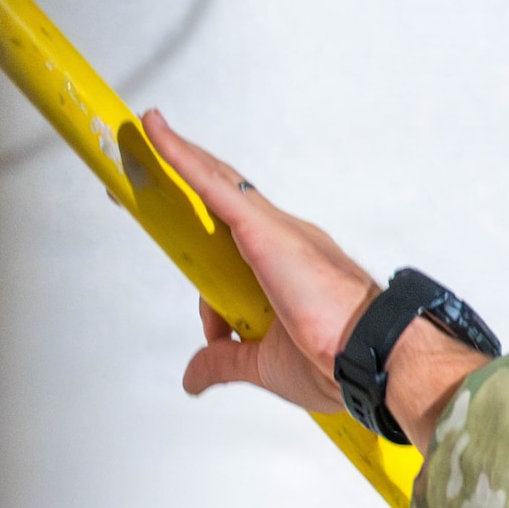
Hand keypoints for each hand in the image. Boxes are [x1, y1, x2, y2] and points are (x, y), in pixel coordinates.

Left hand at [144, 110, 489, 448]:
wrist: (369, 358)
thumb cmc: (337, 360)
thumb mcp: (263, 365)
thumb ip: (223, 361)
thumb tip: (194, 376)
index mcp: (290, 272)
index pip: (237, 251)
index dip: (205, 257)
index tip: (187, 268)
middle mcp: (286, 241)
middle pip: (223, 204)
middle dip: (183, 184)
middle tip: (139, 176)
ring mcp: (276, 231)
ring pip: (217, 184)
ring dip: (178, 160)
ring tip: (142, 130)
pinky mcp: (263, 229)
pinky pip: (213, 185)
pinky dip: (180, 156)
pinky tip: (155, 131)